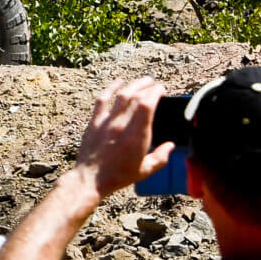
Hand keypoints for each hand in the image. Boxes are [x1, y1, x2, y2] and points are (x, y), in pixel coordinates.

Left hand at [73, 78, 172, 196]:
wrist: (90, 179)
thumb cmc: (118, 176)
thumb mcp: (145, 170)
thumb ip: (161, 157)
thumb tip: (170, 146)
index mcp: (136, 136)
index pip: (147, 106)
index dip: (155, 93)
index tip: (162, 90)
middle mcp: (121, 125)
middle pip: (135, 97)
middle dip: (148, 87)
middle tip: (156, 84)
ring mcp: (106, 122)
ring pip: (121, 96)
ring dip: (133, 85)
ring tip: (144, 80)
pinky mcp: (94, 123)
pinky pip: (102, 100)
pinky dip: (110, 88)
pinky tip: (119, 81)